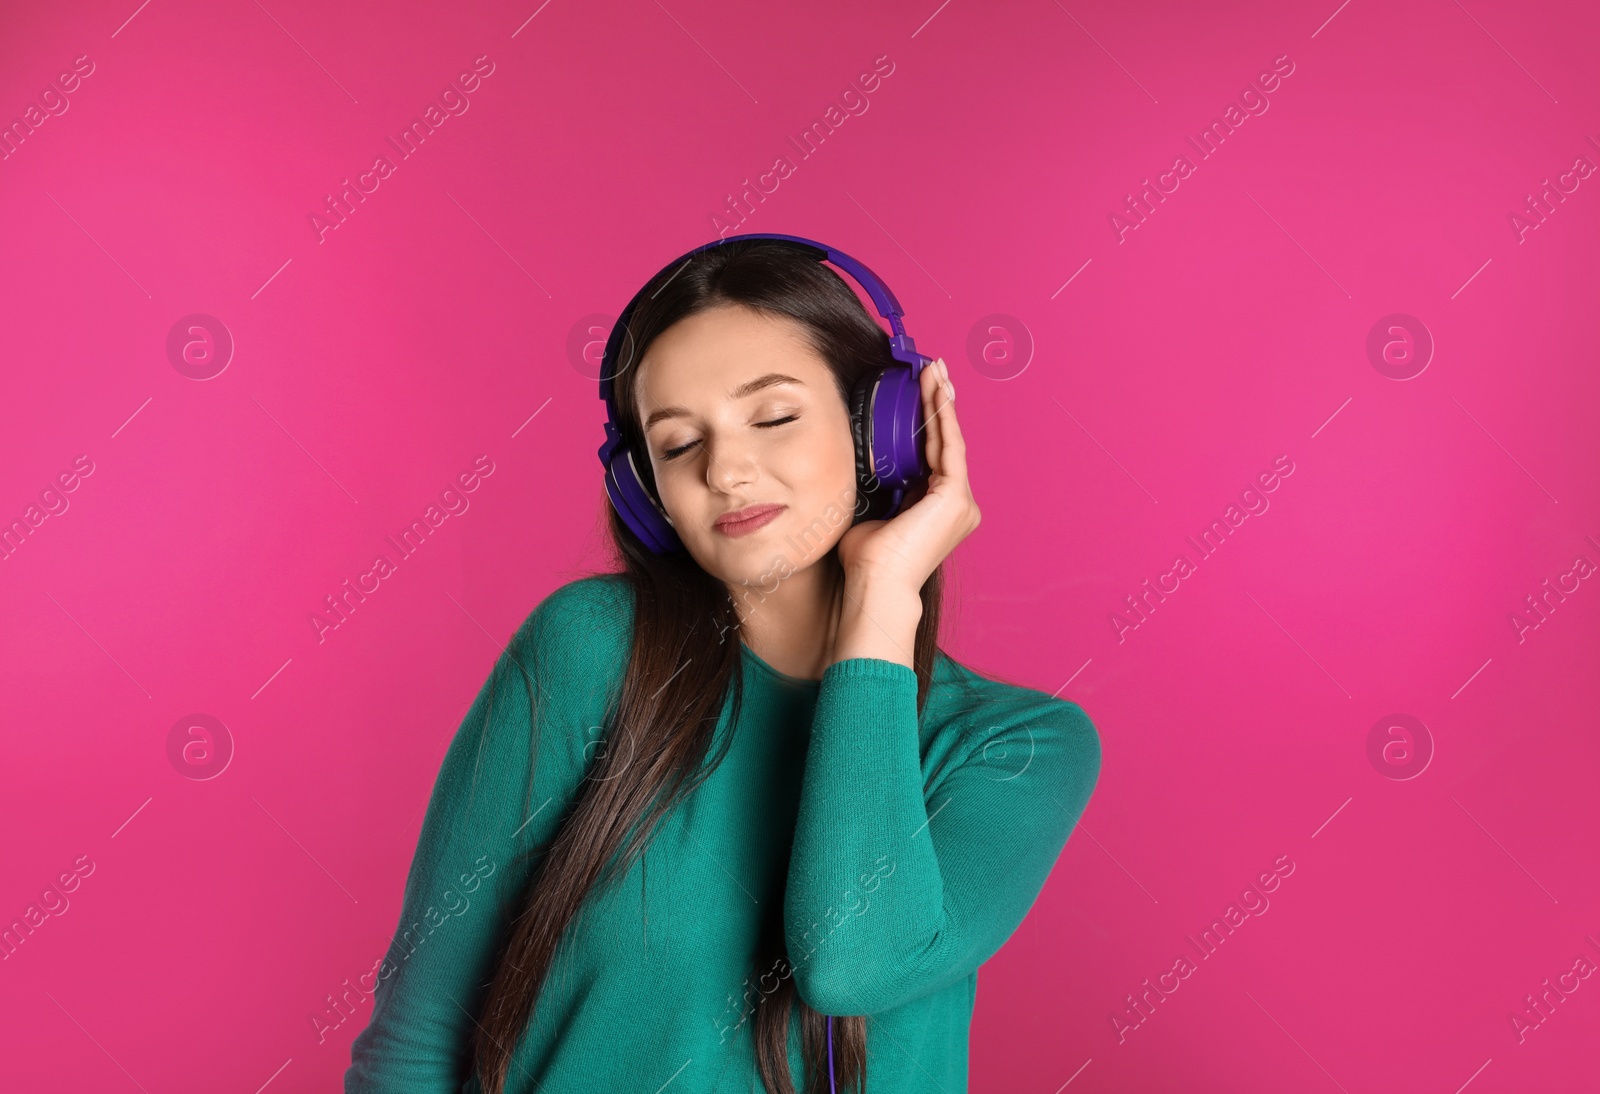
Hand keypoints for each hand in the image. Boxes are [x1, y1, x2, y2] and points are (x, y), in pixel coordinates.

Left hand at [836, 356, 981, 597]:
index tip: (920, 391)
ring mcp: (960, 502)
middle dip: (939, 403)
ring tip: (934, 371)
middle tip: (933, 370)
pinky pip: (948, 447)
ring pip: (949, 440)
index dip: (929, 421)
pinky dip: (942, 417)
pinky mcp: (955, 497)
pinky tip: (935, 392)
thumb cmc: (867, 560)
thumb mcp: (869, 512)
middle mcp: (956, 505)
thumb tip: (854, 463)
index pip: (934, 455)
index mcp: (938, 509)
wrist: (875, 584)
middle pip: (946, 443)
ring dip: (941, 402)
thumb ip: (873, 488)